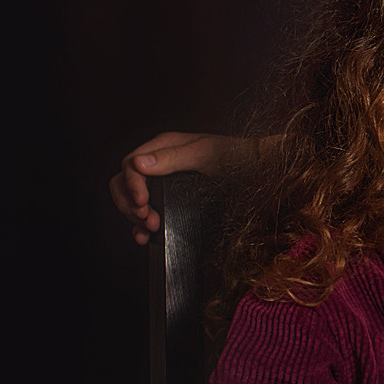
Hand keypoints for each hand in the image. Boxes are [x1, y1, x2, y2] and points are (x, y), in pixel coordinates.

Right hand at [110, 131, 254, 243]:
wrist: (259, 170)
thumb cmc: (236, 156)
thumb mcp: (205, 153)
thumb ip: (172, 157)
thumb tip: (138, 164)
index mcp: (162, 147)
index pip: (130, 165)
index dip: (131, 185)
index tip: (142, 202)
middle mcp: (159, 164)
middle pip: (124, 184)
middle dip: (130, 203)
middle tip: (148, 218)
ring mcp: (164, 184)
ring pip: (131, 201)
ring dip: (135, 216)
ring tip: (151, 227)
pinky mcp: (171, 201)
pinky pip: (145, 213)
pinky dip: (140, 226)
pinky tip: (144, 236)